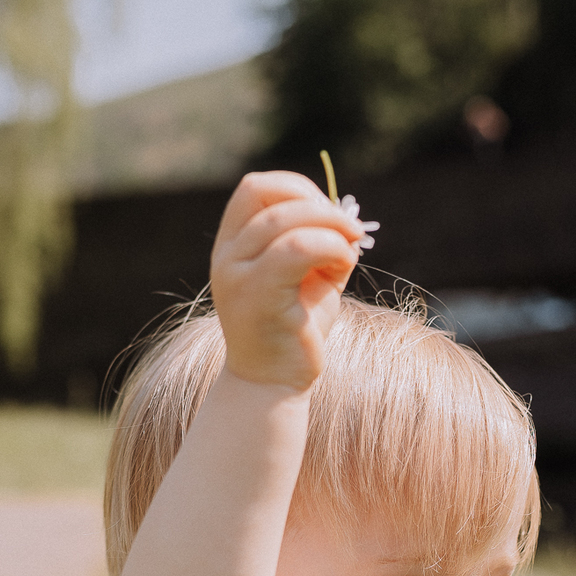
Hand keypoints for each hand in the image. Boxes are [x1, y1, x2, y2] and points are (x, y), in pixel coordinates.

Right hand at [210, 171, 365, 390]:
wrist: (274, 386)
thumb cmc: (294, 331)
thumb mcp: (310, 277)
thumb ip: (322, 243)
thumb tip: (349, 219)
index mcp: (232, 246)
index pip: (255, 189)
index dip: (297, 189)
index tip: (329, 214)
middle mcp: (226, 257)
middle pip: (269, 197)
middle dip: (320, 205)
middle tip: (349, 230)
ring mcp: (236, 276)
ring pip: (286, 222)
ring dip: (330, 226)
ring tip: (349, 250)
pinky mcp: (257, 297)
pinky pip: (296, 250)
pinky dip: (330, 247)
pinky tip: (343, 264)